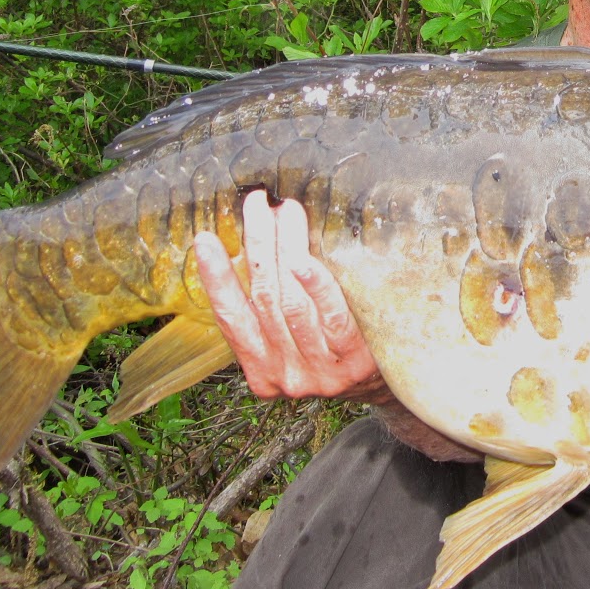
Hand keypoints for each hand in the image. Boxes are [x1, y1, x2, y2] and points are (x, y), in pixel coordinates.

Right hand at [195, 190, 386, 401]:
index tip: (205, 239)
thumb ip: (272, 308)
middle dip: (257, 244)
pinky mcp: (352, 362)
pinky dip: (315, 287)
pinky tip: (304, 261)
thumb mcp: (294, 339)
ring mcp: (318, 371)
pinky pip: (330, 318)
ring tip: (284, 213)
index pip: (231, 318)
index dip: (216, 278)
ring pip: (291, 303)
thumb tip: (255, 243)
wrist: (384, 384)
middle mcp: (284, 373)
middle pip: (264, 299)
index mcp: (261, 368)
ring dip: (285, 251)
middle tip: (257, 204)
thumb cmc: (334, 349)